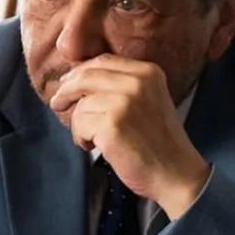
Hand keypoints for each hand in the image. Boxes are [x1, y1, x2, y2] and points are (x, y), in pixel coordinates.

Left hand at [49, 56, 209, 218]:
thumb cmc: (158, 143)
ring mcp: (125, 103)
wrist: (176, 173)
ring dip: (79, 125)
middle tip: (57, 104)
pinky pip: (80, 125)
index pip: (103, 61)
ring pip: (81, 104)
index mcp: (148, 72)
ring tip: (93, 140)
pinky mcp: (112, 125)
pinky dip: (81, 138)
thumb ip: (122, 86)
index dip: (80, 72)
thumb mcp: (148, 101)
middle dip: (66, 91)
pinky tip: (95, 147)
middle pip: (86, 77)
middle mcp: (137, 82)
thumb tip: (78, 80)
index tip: (67, 83)